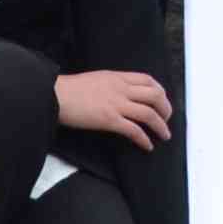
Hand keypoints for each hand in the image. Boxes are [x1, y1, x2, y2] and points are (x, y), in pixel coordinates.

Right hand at [56, 66, 174, 144]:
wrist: (55, 95)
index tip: (163, 100)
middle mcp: (121, 89)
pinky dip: (144, 139)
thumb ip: (112, 84)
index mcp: (118, 77)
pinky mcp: (109, 120)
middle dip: (166, 109)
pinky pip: (133, 130)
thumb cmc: (70, 89)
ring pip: (149, 114)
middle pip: (155, 96)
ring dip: (161, 126)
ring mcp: (116, 104)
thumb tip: (121, 94)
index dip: (160, 91)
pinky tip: (147, 146)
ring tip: (164, 135)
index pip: (148, 80)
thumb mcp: (97, 79)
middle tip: (167, 119)